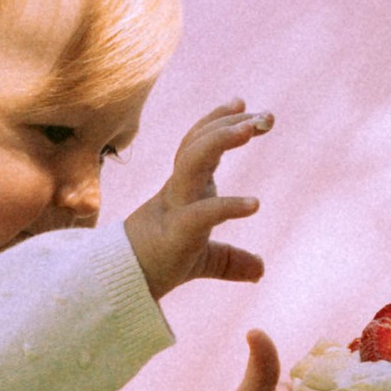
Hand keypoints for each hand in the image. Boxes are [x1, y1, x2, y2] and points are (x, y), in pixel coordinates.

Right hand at [124, 104, 270, 299]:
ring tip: (252, 128)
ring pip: (193, 161)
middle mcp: (179, 190)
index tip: (244, 106)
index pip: (199, 144)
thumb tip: (261, 270)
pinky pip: (202, 213)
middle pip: (198, 144)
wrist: (125, 284)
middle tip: (265, 116)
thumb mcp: (204, 260)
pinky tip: (255, 205)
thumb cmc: (161, 263)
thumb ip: (230, 260)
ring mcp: (175, 208)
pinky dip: (228, 206)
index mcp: (184, 188)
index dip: (219, 122)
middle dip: (228, 124)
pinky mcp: (176, 233)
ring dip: (221, 139)